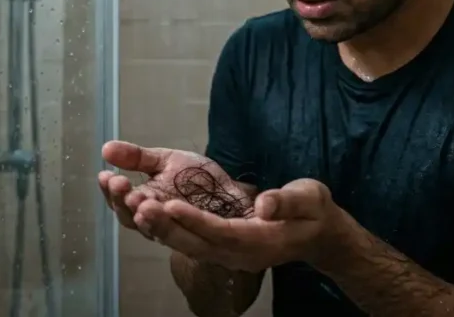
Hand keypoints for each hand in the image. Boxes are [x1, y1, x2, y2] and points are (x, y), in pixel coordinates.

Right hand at [97, 140, 251, 237]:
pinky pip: (182, 234)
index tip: (105, 174)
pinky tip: (167, 207)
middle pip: (130, 218)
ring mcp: (174, 230)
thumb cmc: (195, 179)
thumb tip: (105, 148)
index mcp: (143, 202)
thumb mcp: (165, 161)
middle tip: (121, 184)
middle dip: (123, 201)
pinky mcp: (197, 235)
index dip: (110, 190)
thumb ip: (137, 158)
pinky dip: (171, 222)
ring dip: (144, 214)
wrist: (232, 192)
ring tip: (139, 198)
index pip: (119, 201)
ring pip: (152, 229)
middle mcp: (154, 221)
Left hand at [139, 178, 344, 272]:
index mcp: (261, 240)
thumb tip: (265, 204)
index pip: (222, 232)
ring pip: (190, 247)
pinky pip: (193, 244)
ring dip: (162, 230)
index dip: (195, 220)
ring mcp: (231, 256)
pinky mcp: (223, 250)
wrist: (318, 235)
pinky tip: (150, 214)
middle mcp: (240, 254)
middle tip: (139, 206)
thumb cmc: (314, 211)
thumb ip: (287, 201)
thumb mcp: (309, 198)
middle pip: (197, 245)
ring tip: (136, 207)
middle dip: (167, 227)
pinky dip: (170, 230)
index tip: (171, 204)